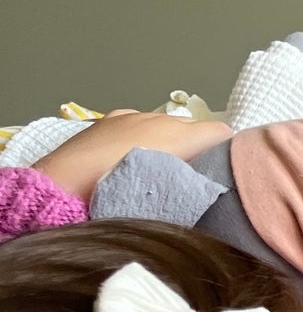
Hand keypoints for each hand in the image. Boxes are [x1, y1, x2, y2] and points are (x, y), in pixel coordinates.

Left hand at [38, 109, 233, 201]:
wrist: (67, 186)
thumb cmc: (122, 194)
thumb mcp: (170, 195)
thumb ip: (197, 183)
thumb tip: (211, 184)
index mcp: (181, 135)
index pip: (221, 132)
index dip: (226, 150)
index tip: (222, 171)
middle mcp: (160, 119)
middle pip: (193, 126)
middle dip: (197, 146)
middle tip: (189, 176)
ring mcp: (133, 116)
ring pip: (163, 125)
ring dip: (167, 142)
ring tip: (155, 168)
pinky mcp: (109, 118)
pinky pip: (137, 124)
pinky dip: (141, 136)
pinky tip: (128, 157)